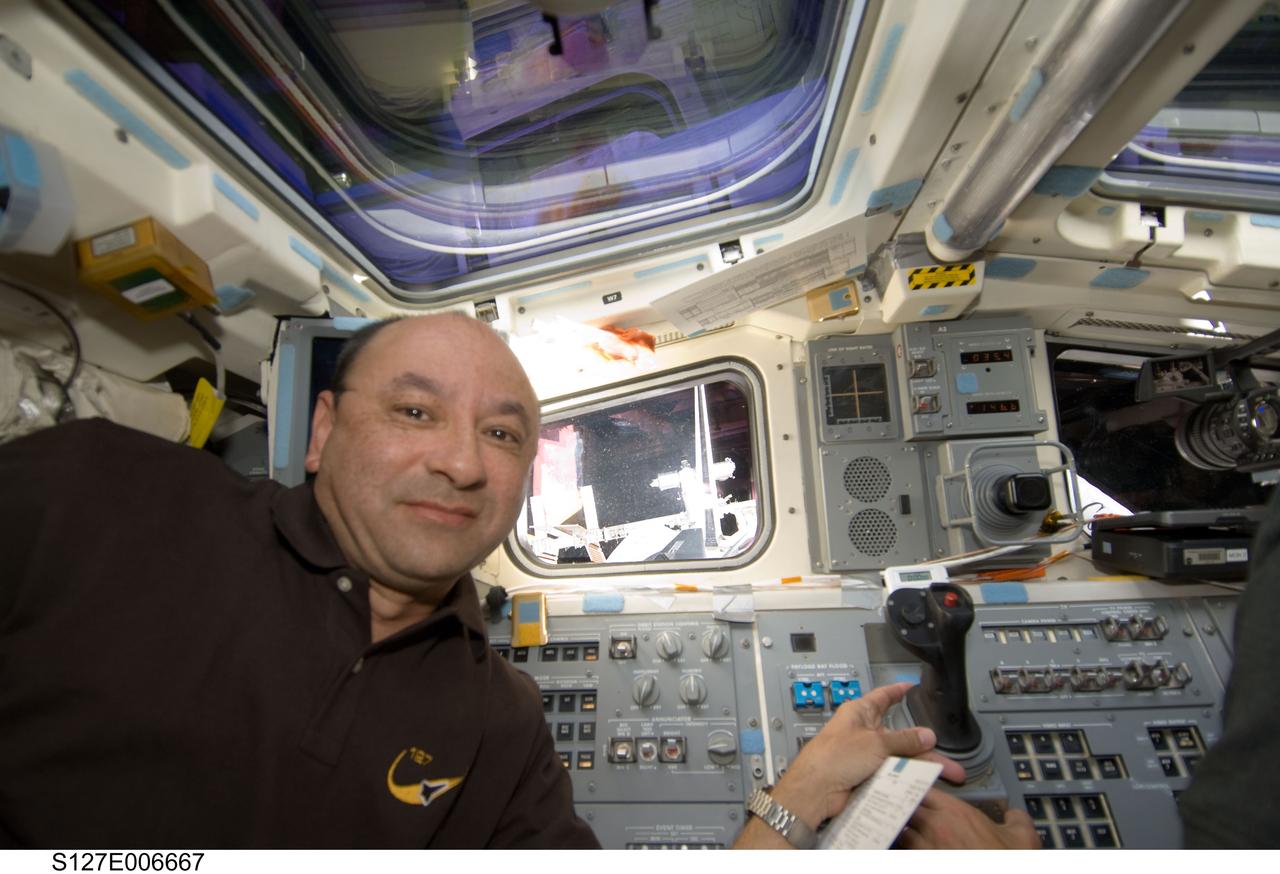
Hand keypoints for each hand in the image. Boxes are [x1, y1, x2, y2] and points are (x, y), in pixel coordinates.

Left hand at [765, 682, 964, 831]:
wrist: (816, 790)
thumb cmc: (835, 756)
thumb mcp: (875, 742)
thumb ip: (904, 740)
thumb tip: (927, 735)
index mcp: (859, 713)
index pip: (882, 697)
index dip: (897, 691)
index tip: (911, 686)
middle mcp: (863, 732)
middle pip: (898, 735)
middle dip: (922, 745)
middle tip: (945, 754)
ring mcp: (865, 755)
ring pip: (899, 757)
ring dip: (920, 765)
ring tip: (947, 773)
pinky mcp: (866, 775)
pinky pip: (892, 774)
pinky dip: (907, 778)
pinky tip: (925, 783)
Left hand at [899, 788, 1040, 848]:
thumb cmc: (1006, 861)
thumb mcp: (1021, 837)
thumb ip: (1015, 818)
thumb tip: (1015, 815)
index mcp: (955, 813)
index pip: (922, 789)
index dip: (917, 790)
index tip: (915, 791)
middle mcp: (935, 827)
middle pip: (905, 807)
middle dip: (903, 808)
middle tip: (905, 811)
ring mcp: (924, 848)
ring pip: (900, 831)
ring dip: (901, 831)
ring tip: (905, 833)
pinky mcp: (920, 863)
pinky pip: (902, 852)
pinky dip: (903, 850)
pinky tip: (905, 850)